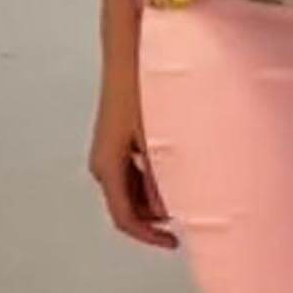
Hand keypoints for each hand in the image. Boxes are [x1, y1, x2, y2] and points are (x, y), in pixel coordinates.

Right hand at [87, 62, 178, 249]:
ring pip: (132, 187)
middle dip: (156, 216)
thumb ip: (160, 177)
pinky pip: (134, 169)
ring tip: (188, 191)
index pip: (124, 216)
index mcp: (108, 166)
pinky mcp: (119, 135)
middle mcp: (103, 161)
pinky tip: (178, 168)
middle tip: (189, 216)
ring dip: (156, 195)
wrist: (128, 50)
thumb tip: (168, 206)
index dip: (149, 236)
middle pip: (128, 204)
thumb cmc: (141, 90)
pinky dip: (154, 177)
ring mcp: (110, 147)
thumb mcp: (155, 139)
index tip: (174, 241)